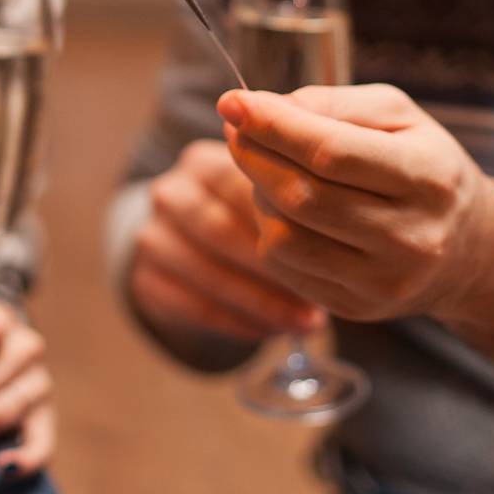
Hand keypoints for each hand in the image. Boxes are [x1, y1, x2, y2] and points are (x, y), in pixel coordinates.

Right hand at [129, 139, 325, 348]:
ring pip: (208, 273)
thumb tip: (348, 218)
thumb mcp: (262, 193)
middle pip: (220, 231)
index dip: (284, 220)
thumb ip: (292, 194)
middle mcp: (169, 194)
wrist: (185, 243)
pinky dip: (238, 321)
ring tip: (307, 322)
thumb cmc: (245, 214)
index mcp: (201, 162)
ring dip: (261, 302)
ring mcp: (152, 237)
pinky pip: (193, 306)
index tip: (331, 249)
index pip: (240, 185)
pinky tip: (273, 331)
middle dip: (273, 268)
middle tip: (322, 296)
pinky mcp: (145, 280)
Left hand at [217, 83, 490, 321]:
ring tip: (267, 168)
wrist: (470, 248)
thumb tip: (263, 108)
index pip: (331, 153)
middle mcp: (411, 237)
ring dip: (258, 194)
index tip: (232, 101)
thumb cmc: (424, 165)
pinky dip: (269, 229)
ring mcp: (383, 282)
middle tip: (237, 128)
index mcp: (427, 177)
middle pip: (302, 197)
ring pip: (285, 237)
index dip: (272, 126)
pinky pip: (285, 267)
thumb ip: (332, 104)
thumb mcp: (397, 116)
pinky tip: (282, 206)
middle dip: (254, 156)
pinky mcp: (356, 308)